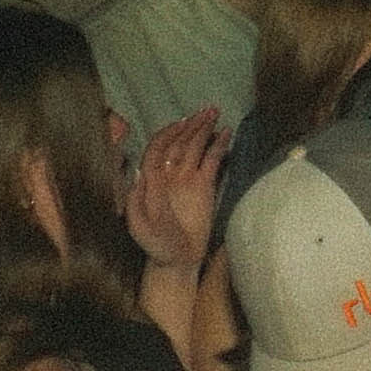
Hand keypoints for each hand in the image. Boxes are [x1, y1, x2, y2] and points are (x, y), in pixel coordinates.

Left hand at [123, 109, 226, 277]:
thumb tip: (143, 170)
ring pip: (195, 148)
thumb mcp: (143, 224)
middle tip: (206, 110)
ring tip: (215, 113)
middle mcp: (169, 174)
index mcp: (150, 179)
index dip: (168, 134)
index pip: (158, 149)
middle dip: (190, 125)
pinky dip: (219, 147)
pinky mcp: (205, 187)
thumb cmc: (156, 243)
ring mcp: (188, 179)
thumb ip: (143, 198)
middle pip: (178, 143)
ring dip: (203, 129)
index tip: (182, 123)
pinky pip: (212, 162)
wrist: (177, 259)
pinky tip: (227, 133)